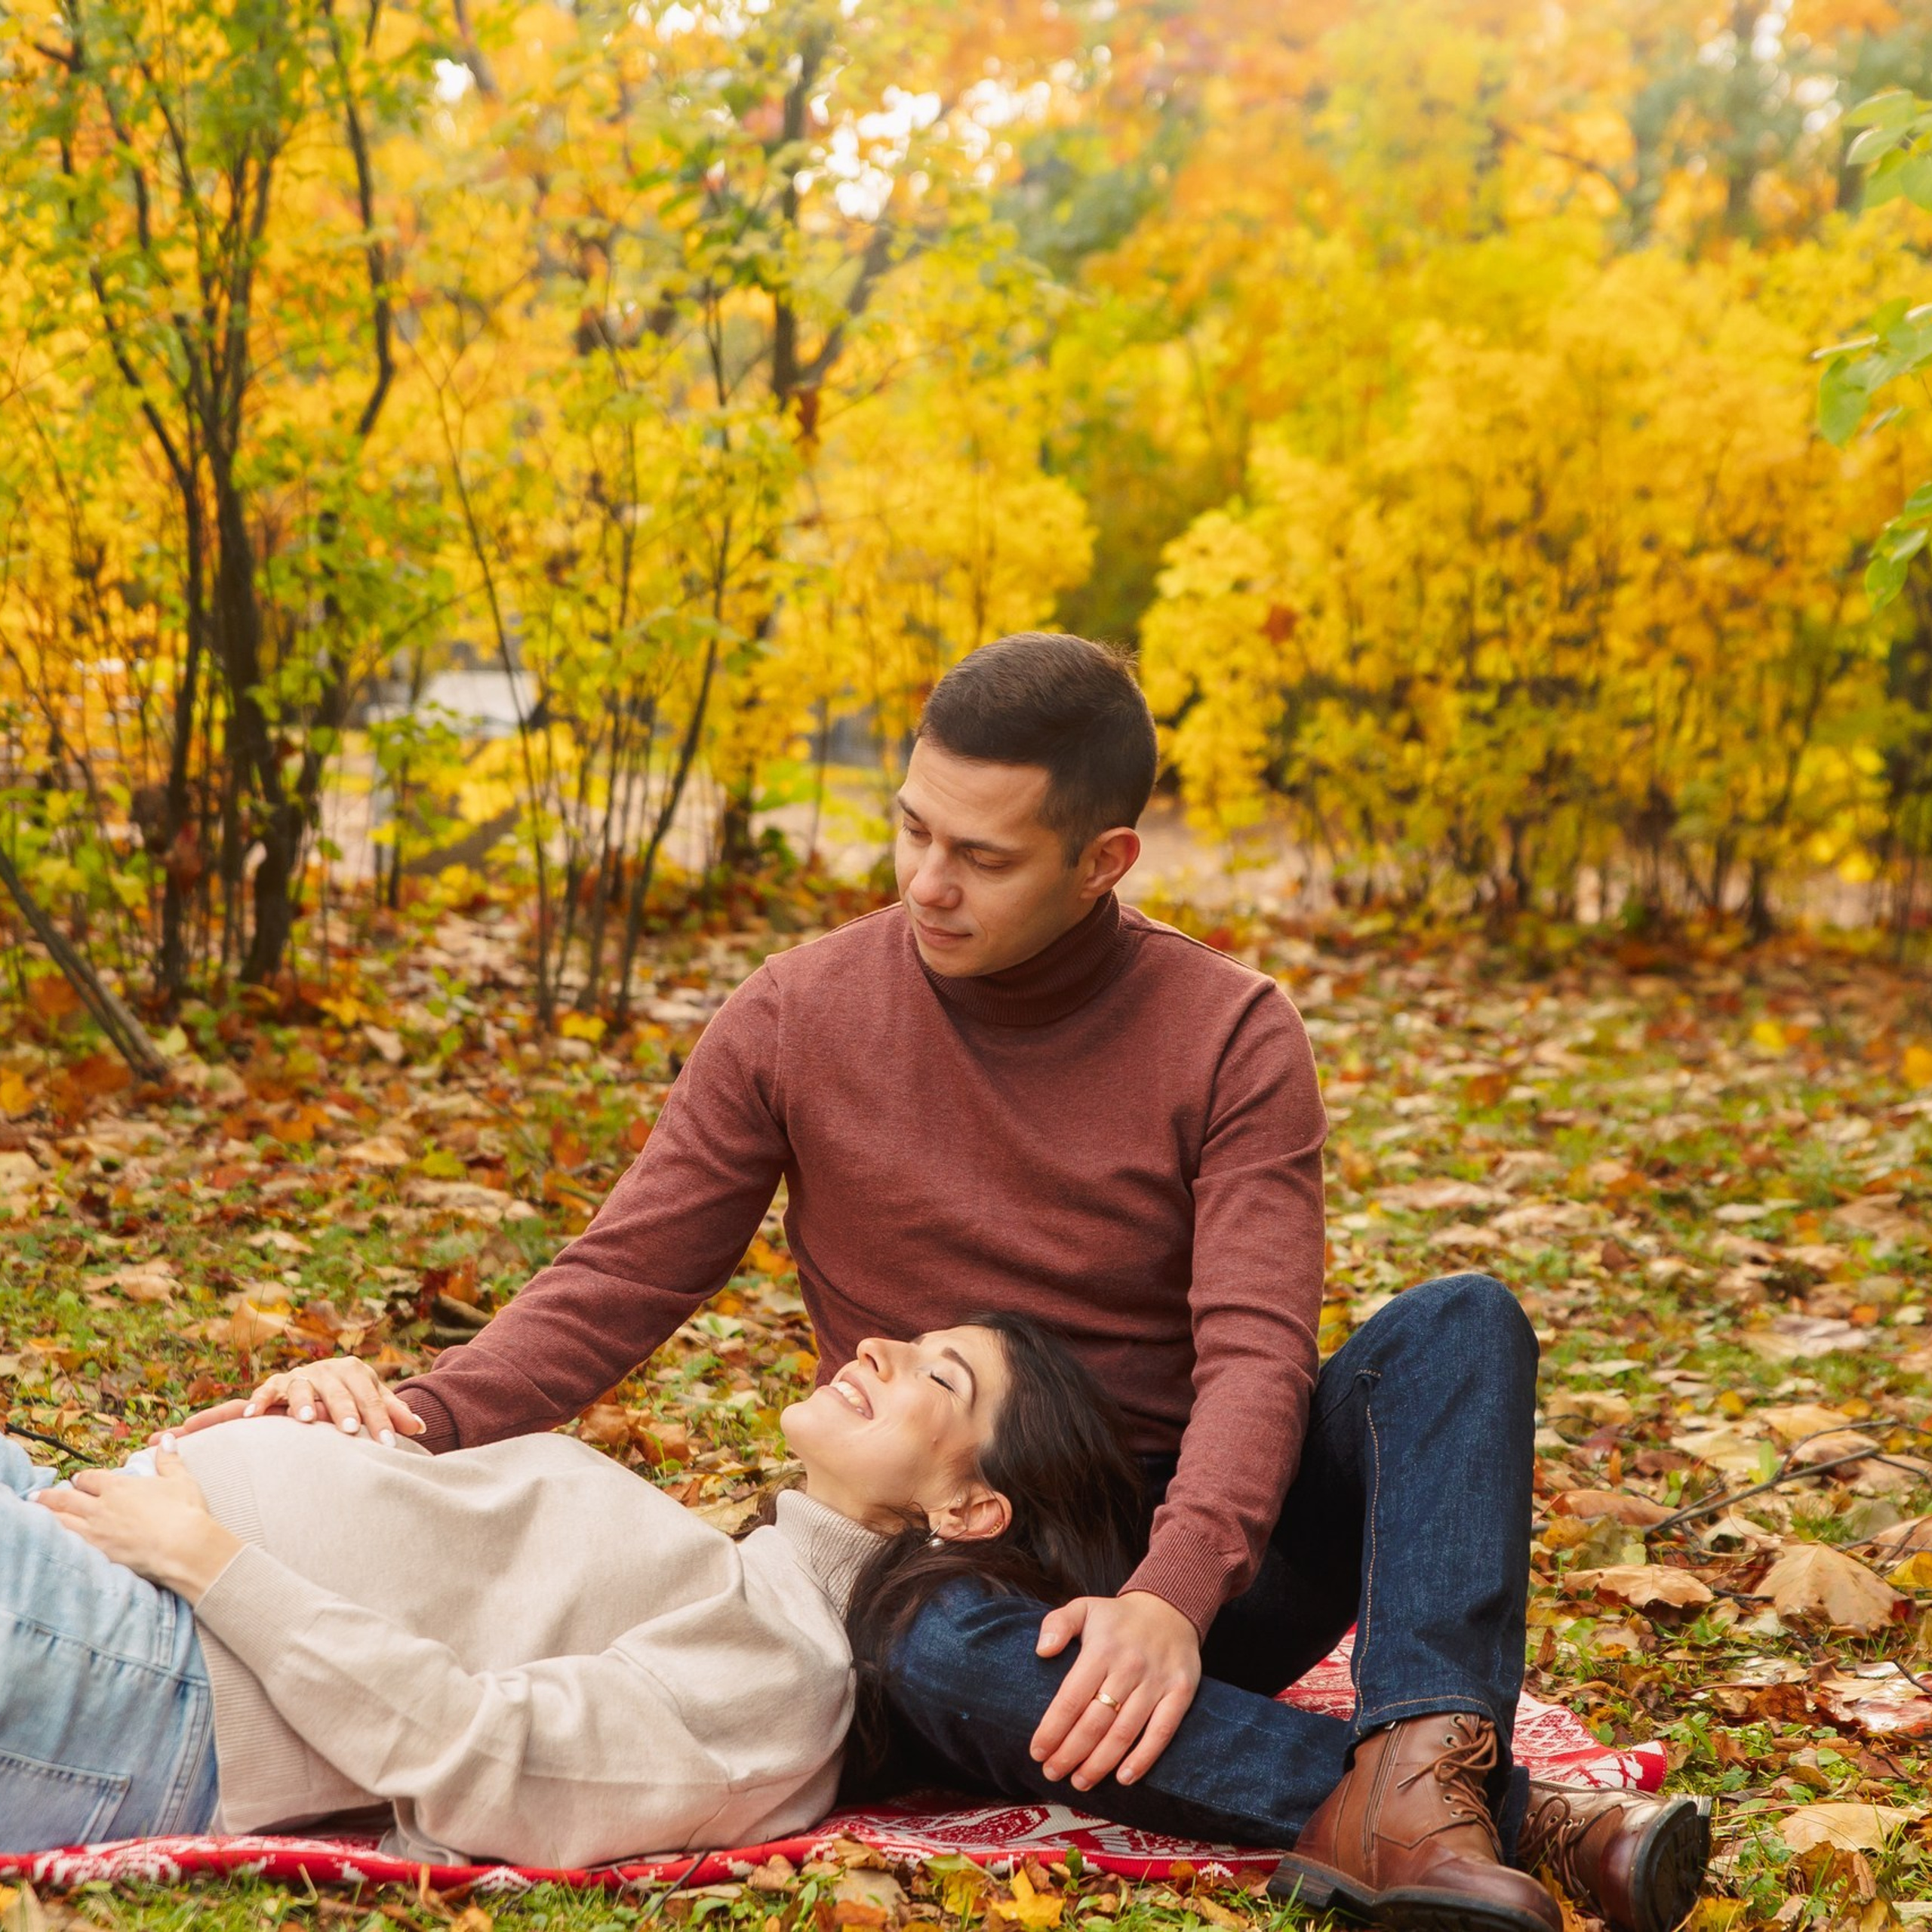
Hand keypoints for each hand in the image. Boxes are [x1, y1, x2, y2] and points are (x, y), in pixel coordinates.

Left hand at [36, 1444, 241, 1602]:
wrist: (182, 1546)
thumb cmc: (184, 1512)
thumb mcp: (180, 1480)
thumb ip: (169, 1460)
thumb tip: (167, 1439)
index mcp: (119, 1487)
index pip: (90, 1479)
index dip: (83, 1478)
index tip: (79, 1480)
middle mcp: (101, 1507)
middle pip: (67, 1498)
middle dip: (52, 1495)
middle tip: (38, 1495)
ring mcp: (96, 1531)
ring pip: (61, 1520)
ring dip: (47, 1514)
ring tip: (36, 1511)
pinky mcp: (96, 1553)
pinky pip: (67, 1543)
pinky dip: (56, 1538)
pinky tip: (52, 1538)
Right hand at [171, 1355, 424, 1445]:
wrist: (325, 1379)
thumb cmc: (353, 1395)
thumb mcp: (373, 1398)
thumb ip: (393, 1412)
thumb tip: (421, 1427)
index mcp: (355, 1371)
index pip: (371, 1397)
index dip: (381, 1420)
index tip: (388, 1443)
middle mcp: (328, 1370)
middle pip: (339, 1391)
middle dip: (345, 1410)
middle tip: (350, 1429)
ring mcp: (302, 1375)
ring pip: (302, 1386)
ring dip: (303, 1401)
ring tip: (305, 1419)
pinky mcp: (277, 1384)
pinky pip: (266, 1391)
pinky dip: (258, 1401)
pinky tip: (251, 1416)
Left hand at [1030, 1590, 1201, 1790]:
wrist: (1171, 1607)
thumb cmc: (1117, 1618)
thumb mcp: (1084, 1608)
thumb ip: (1057, 1624)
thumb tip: (1042, 1651)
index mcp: (1102, 1649)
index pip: (1071, 1698)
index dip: (1052, 1730)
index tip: (1037, 1752)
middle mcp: (1129, 1667)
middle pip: (1095, 1722)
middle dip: (1070, 1753)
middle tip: (1052, 1774)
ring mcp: (1157, 1682)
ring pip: (1124, 1733)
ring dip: (1100, 1763)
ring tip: (1079, 1782)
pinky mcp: (1181, 1693)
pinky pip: (1162, 1732)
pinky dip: (1143, 1759)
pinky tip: (1124, 1778)